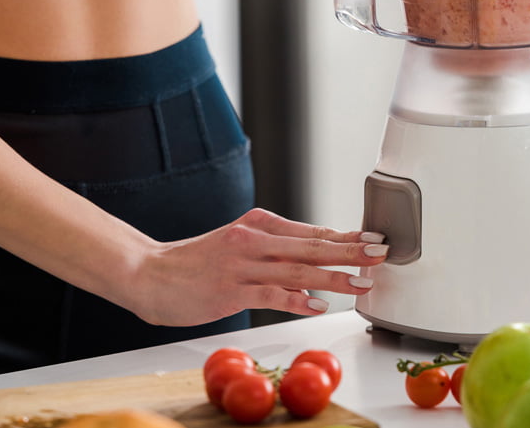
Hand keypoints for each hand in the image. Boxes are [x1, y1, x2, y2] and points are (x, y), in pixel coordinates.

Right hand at [124, 208, 387, 325]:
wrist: (149, 272)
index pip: (310, 231)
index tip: (373, 238)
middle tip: (379, 253)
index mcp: (257, 224)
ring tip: (360, 283)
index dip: (345, 236)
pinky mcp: (230, 289)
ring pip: (296, 270)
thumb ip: (272, 248)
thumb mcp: (237, 242)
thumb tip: (313, 256)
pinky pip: (270, 294)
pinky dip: (296, 300)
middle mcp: (252, 239)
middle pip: (311, 246)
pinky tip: (317, 305)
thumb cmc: (196, 262)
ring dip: (333, 277)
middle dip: (350, 251)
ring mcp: (241, 264)